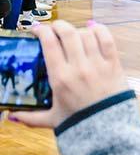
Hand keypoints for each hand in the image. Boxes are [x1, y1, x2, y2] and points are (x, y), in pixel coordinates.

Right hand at [9, 20, 129, 128]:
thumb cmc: (79, 121)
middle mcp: (79, 67)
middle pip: (68, 33)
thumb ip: (30, 117)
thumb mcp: (51, 119)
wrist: (108, 128)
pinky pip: (107, 39)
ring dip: (78, 30)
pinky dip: (100, 30)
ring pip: (87, 34)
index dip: (42, 31)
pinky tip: (93, 28)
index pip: (49, 45)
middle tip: (54, 27)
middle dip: (59, 25)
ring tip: (73, 33)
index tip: (37, 29)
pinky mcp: (114, 63)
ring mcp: (98, 63)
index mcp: (61, 78)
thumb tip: (11, 116)